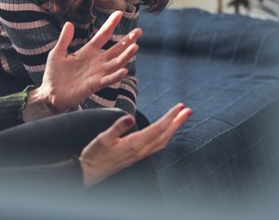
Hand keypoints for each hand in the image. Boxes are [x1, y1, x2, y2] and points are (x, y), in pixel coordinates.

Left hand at [29, 11, 141, 115]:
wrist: (50, 94)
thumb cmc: (54, 75)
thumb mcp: (57, 53)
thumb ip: (64, 39)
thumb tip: (69, 23)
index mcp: (88, 52)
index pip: (103, 35)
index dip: (111, 24)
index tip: (119, 12)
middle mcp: (96, 61)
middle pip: (116, 49)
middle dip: (128, 40)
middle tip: (139, 31)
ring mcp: (97, 73)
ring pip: (116, 63)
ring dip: (126, 55)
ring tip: (136, 46)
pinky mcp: (95, 85)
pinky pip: (108, 79)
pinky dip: (116, 75)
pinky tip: (125, 69)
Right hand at [78, 103, 192, 186]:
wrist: (89, 172)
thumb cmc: (94, 155)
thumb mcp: (102, 139)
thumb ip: (117, 128)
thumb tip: (129, 118)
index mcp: (134, 144)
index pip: (158, 128)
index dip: (170, 117)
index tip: (180, 107)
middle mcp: (140, 150)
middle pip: (165, 134)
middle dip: (177, 121)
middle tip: (188, 110)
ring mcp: (140, 154)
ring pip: (163, 140)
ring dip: (173, 128)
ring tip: (180, 118)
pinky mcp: (137, 156)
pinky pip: (157, 145)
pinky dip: (165, 136)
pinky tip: (165, 132)